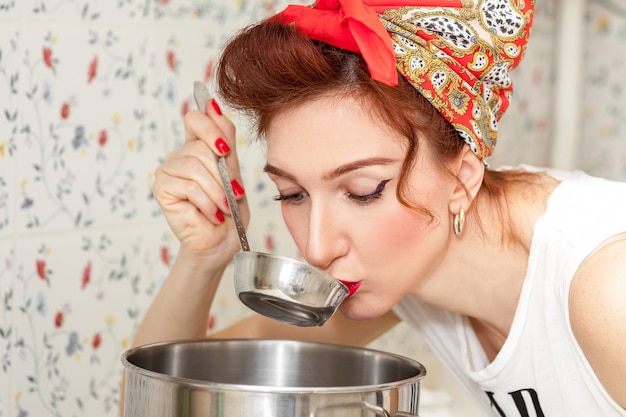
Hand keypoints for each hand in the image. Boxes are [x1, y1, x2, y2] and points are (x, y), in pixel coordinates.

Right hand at [153, 98, 248, 265]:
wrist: (220, 242)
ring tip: (224, 207)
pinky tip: (213, 214)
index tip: (225, 149)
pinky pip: (187, 185)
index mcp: (197, 148)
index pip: (196, 119)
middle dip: (222, 174)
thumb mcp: (234, 173)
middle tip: (232, 193)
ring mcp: (167, 171)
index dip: (211, 127)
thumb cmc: (229, 211)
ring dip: (217, 191)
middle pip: (200, 146)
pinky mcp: (161, 189)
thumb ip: (225, 142)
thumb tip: (213, 105)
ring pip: (194, 166)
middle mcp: (179, 156)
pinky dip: (206, 202)